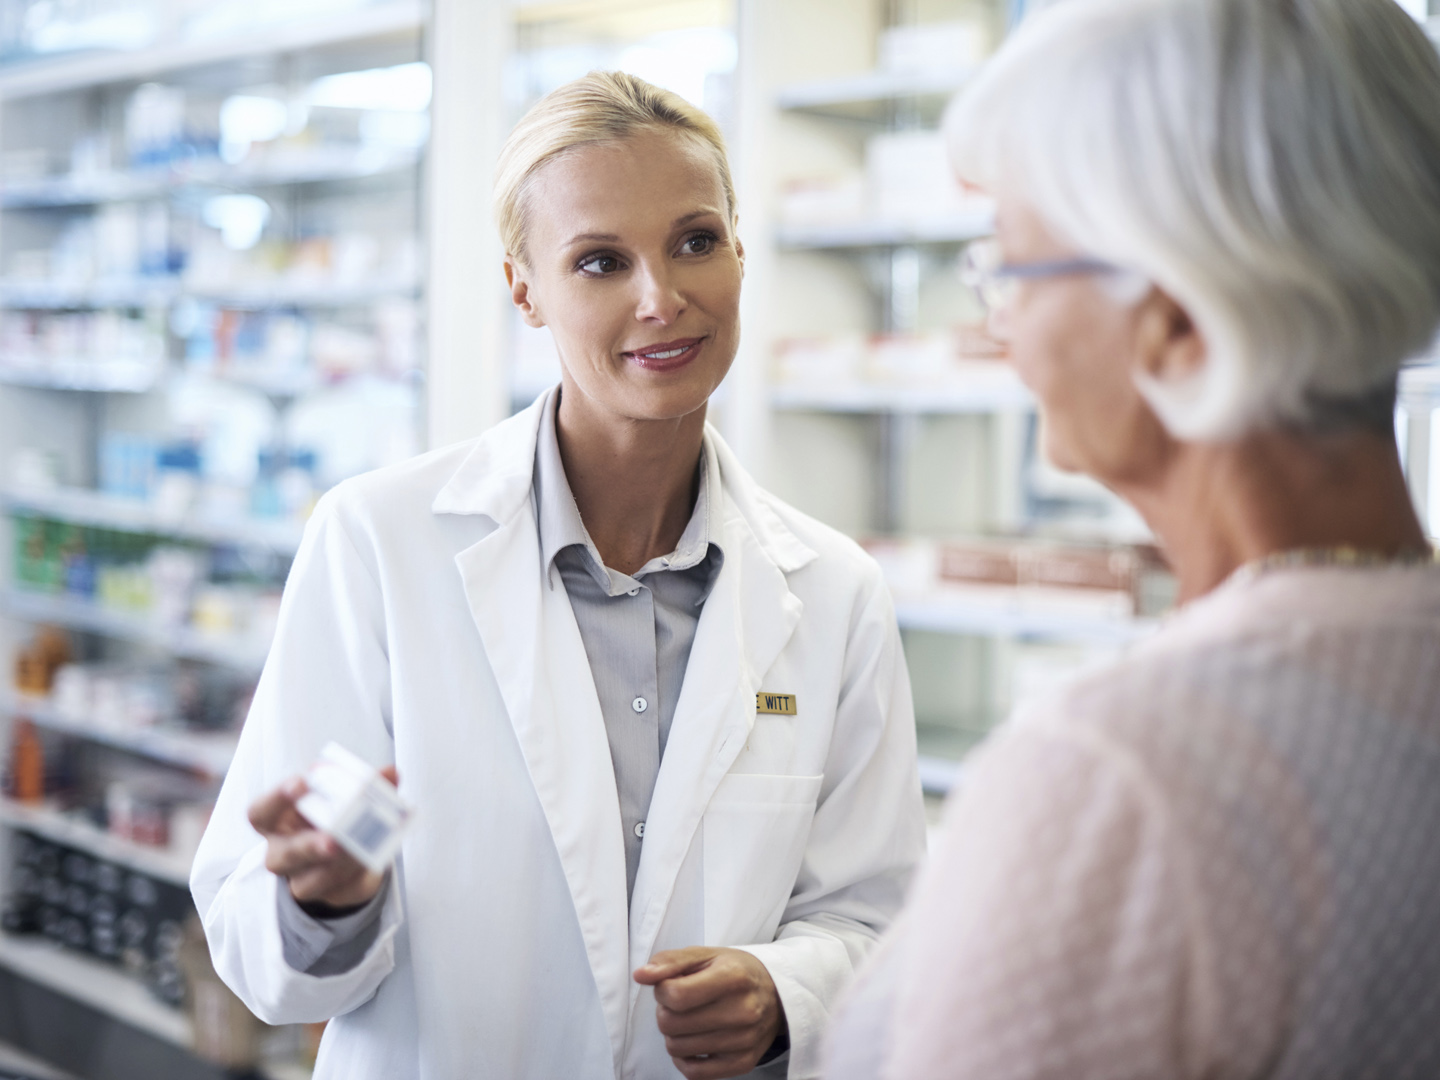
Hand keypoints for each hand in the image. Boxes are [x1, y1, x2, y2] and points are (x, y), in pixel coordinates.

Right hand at [247, 766, 398, 910]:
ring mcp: (301, 879)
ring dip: (341, 864)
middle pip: (284, 855)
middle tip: (333, 840)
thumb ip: (366, 782)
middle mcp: (281, 853)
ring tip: (363, 849)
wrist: (349, 851)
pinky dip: (360, 874)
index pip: (261, 812)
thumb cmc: (334, 815)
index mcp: (277, 821)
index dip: (277, 799)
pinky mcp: (330, 895)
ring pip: (312, 881)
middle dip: (309, 846)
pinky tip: (374, 862)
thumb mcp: (345, 794)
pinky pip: (343, 890)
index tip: (301, 784)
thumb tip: (390, 773)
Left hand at [633, 946, 785, 1079]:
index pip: (675, 995)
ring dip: (674, 1034)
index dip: (662, 990)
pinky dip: (684, 1059)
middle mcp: (742, 1011)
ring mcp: (744, 1041)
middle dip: (665, 1012)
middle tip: (680, 1003)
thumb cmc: (735, 971)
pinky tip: (693, 1041)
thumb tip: (641, 975)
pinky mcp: (743, 1063)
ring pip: (677, 1048)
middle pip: (671, 1024)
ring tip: (690, 1019)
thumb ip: (670, 961)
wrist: (776, 995)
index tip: (670, 985)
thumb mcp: (705, 954)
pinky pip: (693, 1073)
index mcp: (733, 977)